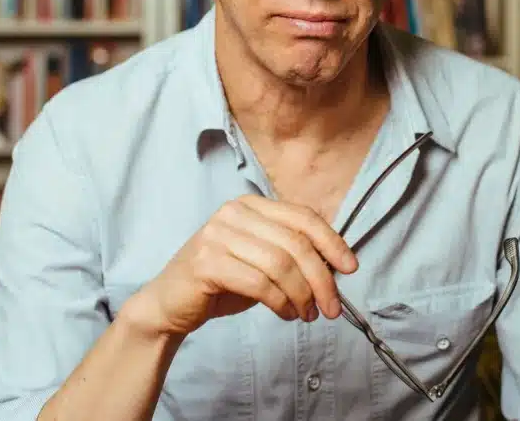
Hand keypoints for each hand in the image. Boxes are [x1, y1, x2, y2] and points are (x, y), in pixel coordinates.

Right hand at [125, 194, 358, 336]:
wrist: (168, 303)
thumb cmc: (220, 282)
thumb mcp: (261, 261)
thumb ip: (292, 255)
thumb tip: (336, 265)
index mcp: (250, 205)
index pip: (303, 217)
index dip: (331, 242)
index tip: (350, 267)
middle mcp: (233, 213)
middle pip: (295, 243)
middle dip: (321, 279)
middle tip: (331, 307)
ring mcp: (217, 235)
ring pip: (280, 265)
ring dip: (302, 295)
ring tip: (306, 314)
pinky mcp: (206, 263)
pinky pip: (259, 283)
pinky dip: (281, 302)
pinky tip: (286, 314)